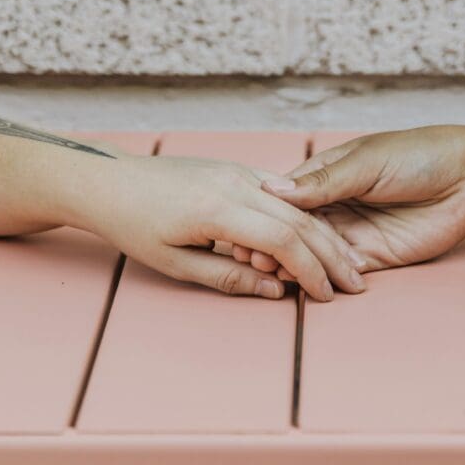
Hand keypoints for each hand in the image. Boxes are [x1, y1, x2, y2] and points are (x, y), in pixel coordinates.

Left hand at [60, 154, 364, 300]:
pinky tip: (319, 234)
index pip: (282, 240)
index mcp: (216, 209)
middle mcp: (234, 183)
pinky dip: (304, 215)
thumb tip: (275, 293)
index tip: (327, 295)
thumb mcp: (175, 263)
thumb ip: (229, 277)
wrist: (110, 180)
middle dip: (331, 255)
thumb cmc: (134, 225)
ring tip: (346, 262)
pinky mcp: (236, 169)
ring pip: (295, 204)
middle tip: (355, 284)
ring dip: (325, 234)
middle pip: (299, 220)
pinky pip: (281, 192)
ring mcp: (237, 171)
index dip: (311, 270)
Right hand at [260, 127, 464, 270]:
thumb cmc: (419, 155)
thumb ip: (322, 182)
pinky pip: (341, 270)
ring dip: (293, 262)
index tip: (243, 224)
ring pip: (314, 252)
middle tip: (251, 255)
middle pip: (297, 229)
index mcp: (330, 175)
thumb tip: (273, 189)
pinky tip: (300, 281)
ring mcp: (354, 232)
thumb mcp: (365, 162)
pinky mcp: (374, 256)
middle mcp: (337, 205)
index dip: (267, 213)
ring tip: (269, 269)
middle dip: (275, 242)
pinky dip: (321, 276)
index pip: (288, 197)